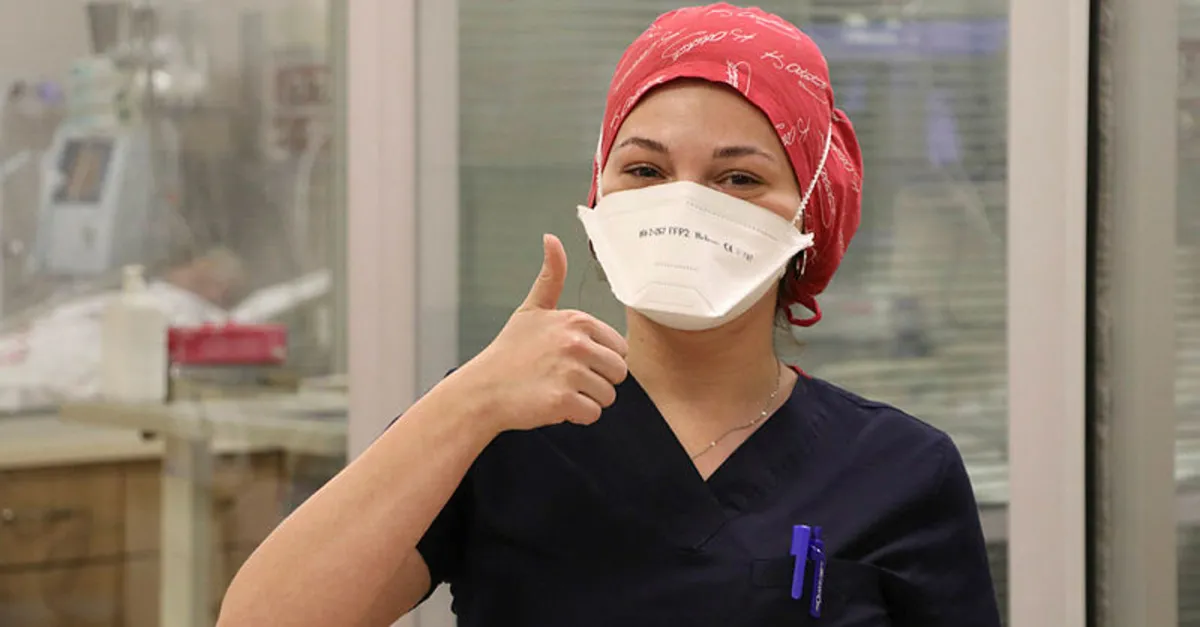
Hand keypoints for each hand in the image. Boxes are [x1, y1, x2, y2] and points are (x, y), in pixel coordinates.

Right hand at [458, 234, 627, 433]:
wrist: (483, 389)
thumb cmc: (509, 352)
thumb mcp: (531, 309)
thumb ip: (550, 276)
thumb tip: (552, 238)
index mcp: (576, 321)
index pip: (619, 349)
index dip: (599, 359)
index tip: (571, 360)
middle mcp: (576, 343)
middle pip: (618, 373)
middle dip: (596, 381)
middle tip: (565, 378)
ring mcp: (570, 373)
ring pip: (608, 396)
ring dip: (586, 399)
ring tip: (557, 389)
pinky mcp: (563, 401)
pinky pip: (592, 415)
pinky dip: (576, 416)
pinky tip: (553, 404)